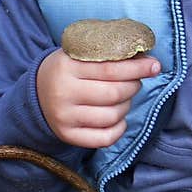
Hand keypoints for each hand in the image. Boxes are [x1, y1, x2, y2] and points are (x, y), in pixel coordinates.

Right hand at [37, 48, 161, 148]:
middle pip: (114, 93)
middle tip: (135, 82)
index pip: (110, 69)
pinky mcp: (68, 135)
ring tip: (123, 98)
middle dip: (133, 86)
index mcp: (66, 66)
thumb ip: (107, 53)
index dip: (137, 68)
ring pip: (112, 116)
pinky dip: (119, 129)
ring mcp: (65, 117)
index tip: (154, 66)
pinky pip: (104, 138)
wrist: (37, 93)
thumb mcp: (79, 53)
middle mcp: (63, 93)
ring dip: (126, 106)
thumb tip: (147, 60)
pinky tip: (118, 118)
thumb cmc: (68, 70)